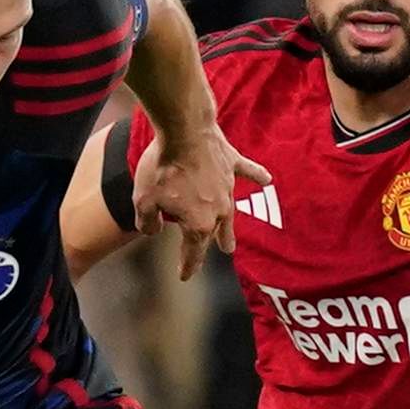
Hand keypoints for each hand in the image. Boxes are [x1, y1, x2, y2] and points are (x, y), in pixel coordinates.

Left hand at [132, 124, 271, 279]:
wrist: (184, 131)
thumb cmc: (162, 167)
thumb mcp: (143, 200)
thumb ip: (147, 222)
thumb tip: (153, 231)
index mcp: (198, 223)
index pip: (193, 252)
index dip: (188, 266)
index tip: (184, 277)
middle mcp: (218, 210)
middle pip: (216, 233)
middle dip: (214, 246)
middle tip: (223, 253)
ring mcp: (228, 187)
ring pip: (230, 211)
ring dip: (230, 226)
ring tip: (232, 239)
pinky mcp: (231, 163)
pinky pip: (247, 172)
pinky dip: (256, 176)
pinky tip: (267, 179)